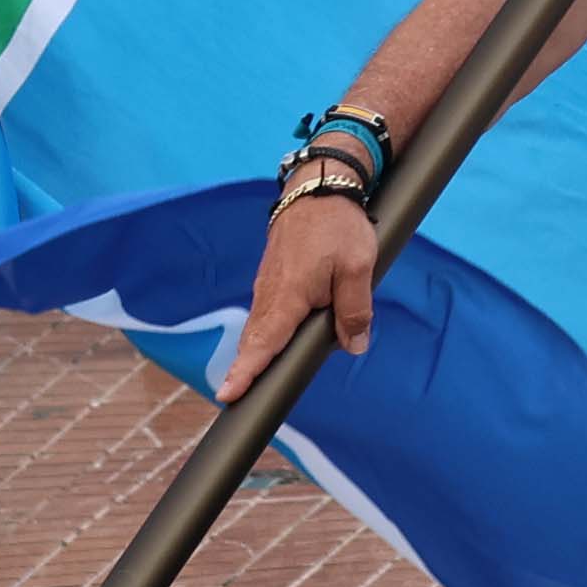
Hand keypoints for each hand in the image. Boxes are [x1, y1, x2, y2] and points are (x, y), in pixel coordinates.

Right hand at [222, 183, 384, 402]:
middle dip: (243, 371)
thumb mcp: (358, 268)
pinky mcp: (273, 278)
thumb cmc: (338, 225)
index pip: (264, 343)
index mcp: (288, 295)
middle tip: (231, 400)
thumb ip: (355, 311)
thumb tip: (353, 347)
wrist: (318, 185)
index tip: (228, 393)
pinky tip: (268, 347)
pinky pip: (266, 314)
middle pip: (254, 341)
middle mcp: (270, 294)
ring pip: (259, 328)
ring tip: (244, 383)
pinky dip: (263, 335)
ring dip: (253, 354)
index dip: (246, 371)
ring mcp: (268, 285)